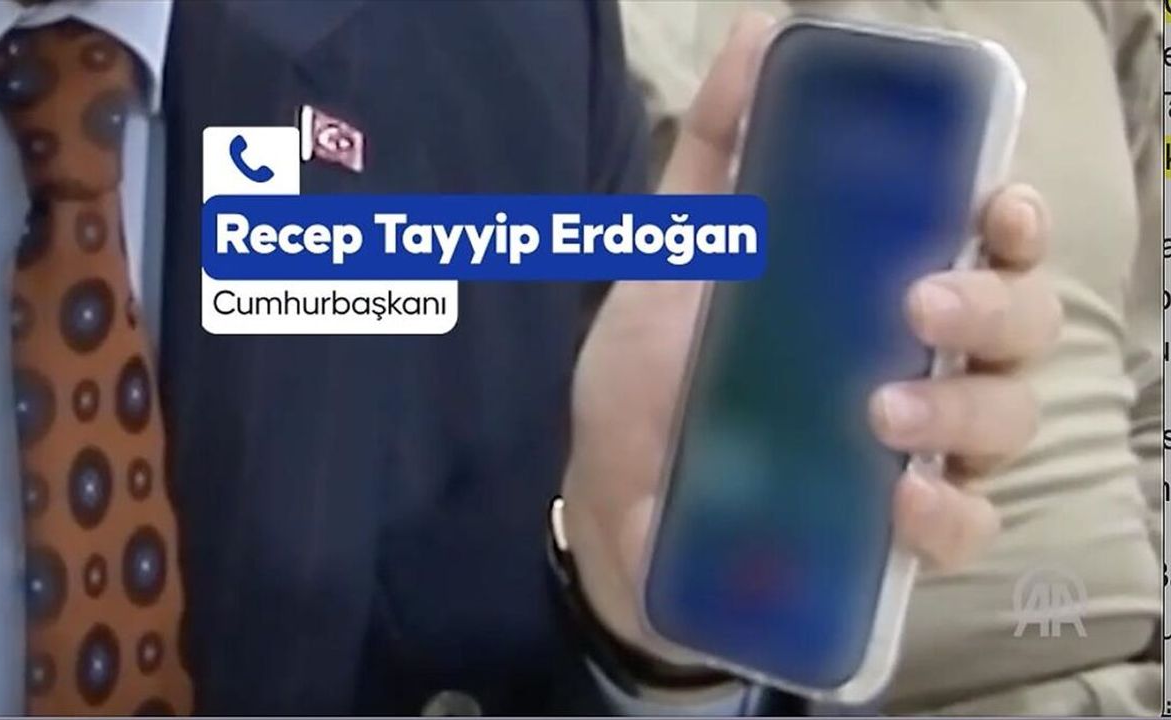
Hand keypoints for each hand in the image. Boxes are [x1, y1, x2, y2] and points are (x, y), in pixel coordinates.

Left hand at [560, 13, 1061, 660]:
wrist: (605, 498)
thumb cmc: (654, 373)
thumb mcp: (673, 256)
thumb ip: (715, 154)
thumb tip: (757, 32)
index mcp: (880, 290)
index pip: (990, 245)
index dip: (1013, 220)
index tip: (992, 205)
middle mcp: (919, 364)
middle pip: (1023, 325)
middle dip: (992, 306)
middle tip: (917, 305)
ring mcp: (914, 453)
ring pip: (1009, 422)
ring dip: (962, 408)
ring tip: (879, 410)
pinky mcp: (890, 540)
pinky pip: (965, 529)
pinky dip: (945, 515)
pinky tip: (897, 497)